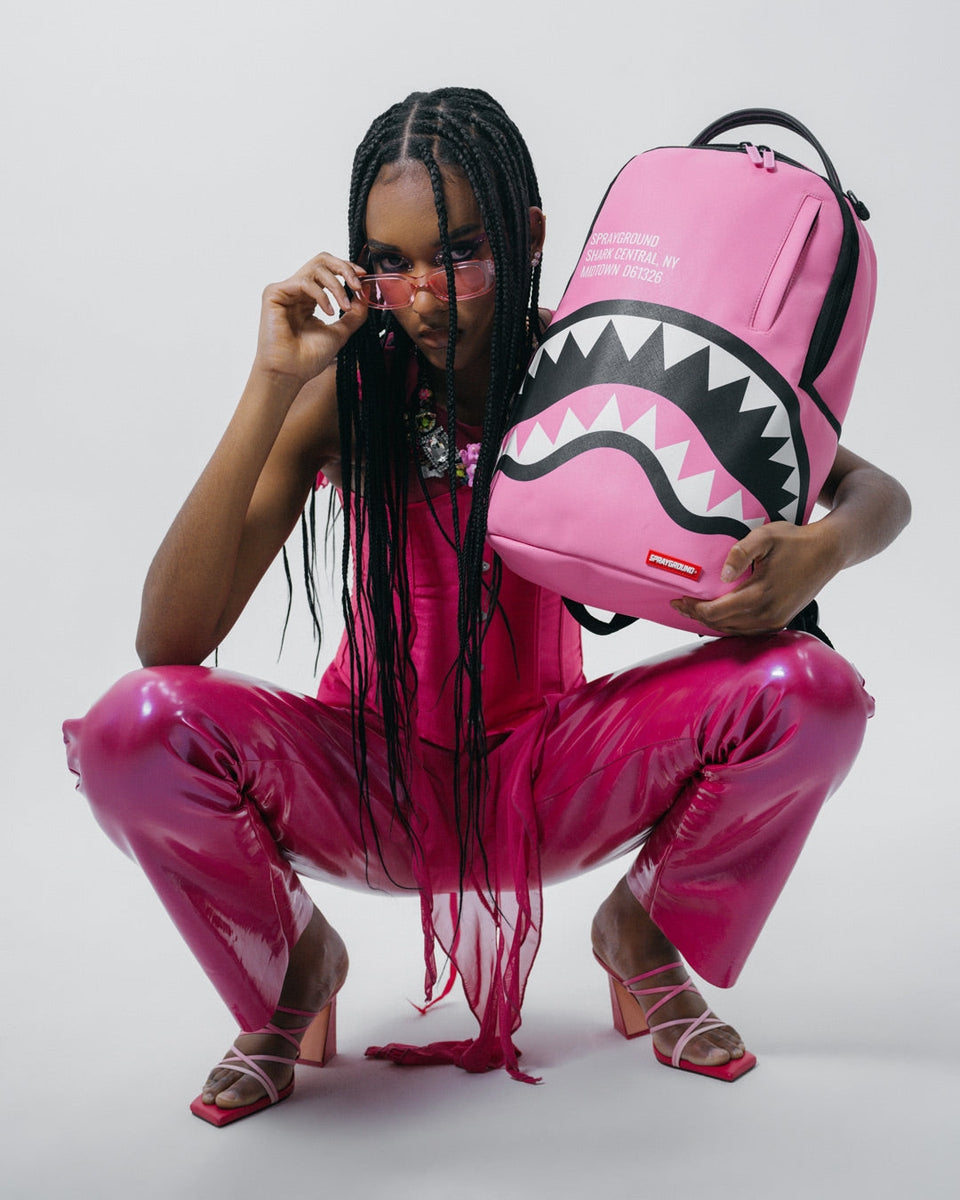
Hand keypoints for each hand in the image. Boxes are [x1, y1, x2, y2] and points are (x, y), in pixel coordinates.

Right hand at [254, 253, 368, 383]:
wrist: (291, 373)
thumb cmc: (309, 358)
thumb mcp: (340, 333)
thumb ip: (354, 314)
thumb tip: (366, 295)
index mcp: (310, 298)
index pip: (329, 271)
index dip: (347, 269)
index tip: (364, 277)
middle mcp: (297, 291)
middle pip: (322, 260)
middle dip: (344, 268)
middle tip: (357, 284)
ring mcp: (285, 291)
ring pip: (316, 268)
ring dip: (336, 285)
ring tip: (344, 306)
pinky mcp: (274, 293)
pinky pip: (304, 282)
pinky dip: (322, 296)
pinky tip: (329, 313)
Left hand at [670, 521, 844, 635]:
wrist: (828, 552)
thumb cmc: (795, 541)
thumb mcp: (766, 536)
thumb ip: (741, 552)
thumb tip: (723, 575)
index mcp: (760, 595)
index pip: (717, 611)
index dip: (694, 608)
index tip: (678, 600)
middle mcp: (767, 614)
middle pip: (722, 624)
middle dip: (697, 616)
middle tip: (679, 605)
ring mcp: (775, 620)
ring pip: (733, 630)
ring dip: (711, 623)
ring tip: (694, 611)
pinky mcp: (780, 621)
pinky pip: (747, 631)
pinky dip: (729, 626)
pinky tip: (718, 617)